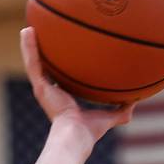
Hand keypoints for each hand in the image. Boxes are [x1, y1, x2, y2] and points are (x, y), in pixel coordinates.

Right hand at [20, 27, 134, 145]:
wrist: (76, 136)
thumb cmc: (90, 131)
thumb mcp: (108, 117)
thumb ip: (121, 110)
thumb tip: (136, 101)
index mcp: (63, 99)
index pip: (59, 80)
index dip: (60, 69)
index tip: (62, 56)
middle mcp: (50, 93)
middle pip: (44, 69)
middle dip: (42, 54)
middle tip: (41, 36)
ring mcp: (43, 90)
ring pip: (34, 62)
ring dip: (30, 45)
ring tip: (29, 27)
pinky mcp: (39, 87)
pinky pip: (33, 63)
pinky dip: (28, 47)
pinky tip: (27, 30)